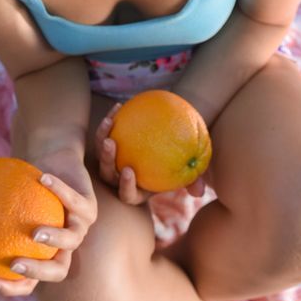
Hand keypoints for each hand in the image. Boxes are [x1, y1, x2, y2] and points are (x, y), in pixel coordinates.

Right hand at [0, 147, 96, 297]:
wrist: (56, 163)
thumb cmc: (24, 184)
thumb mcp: (3, 200)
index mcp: (45, 254)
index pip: (30, 283)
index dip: (13, 288)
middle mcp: (65, 247)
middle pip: (58, 271)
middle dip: (38, 272)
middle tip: (14, 264)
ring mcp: (80, 228)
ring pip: (72, 240)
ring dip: (54, 239)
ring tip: (34, 233)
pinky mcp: (90, 207)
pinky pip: (73, 200)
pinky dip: (58, 190)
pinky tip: (41, 178)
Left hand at [95, 103, 210, 204]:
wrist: (170, 145)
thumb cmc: (180, 163)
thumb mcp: (188, 173)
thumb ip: (192, 181)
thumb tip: (199, 191)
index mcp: (137, 191)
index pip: (127, 194)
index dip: (125, 185)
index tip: (129, 170)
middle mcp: (120, 179)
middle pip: (107, 174)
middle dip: (106, 159)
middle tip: (111, 143)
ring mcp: (113, 161)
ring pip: (101, 153)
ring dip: (102, 137)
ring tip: (110, 121)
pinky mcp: (110, 144)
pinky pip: (106, 132)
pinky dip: (111, 120)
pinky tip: (119, 106)